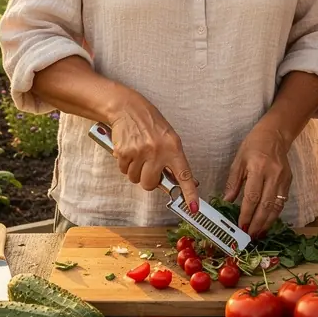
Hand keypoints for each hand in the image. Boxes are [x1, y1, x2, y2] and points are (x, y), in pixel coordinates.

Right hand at [105, 89, 197, 203]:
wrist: (128, 108)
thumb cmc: (151, 124)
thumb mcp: (169, 138)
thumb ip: (173, 159)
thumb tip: (178, 182)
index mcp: (173, 148)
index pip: (184, 175)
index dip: (189, 193)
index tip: (194, 208)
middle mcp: (157, 151)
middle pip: (150, 184)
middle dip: (148, 180)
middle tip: (148, 167)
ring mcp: (139, 152)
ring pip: (135, 179)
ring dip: (135, 171)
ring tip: (138, 154)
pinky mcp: (124, 152)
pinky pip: (123, 170)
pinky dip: (125, 164)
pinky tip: (129, 150)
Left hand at [223, 123, 292, 237]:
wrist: (276, 134)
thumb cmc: (254, 145)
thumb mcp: (239, 160)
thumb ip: (233, 181)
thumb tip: (227, 201)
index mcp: (258, 168)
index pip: (252, 196)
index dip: (247, 214)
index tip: (241, 226)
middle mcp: (273, 175)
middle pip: (266, 205)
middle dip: (257, 223)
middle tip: (250, 235)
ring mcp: (283, 179)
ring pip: (276, 206)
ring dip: (267, 222)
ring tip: (258, 233)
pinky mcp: (289, 181)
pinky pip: (282, 202)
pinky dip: (274, 214)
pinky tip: (267, 222)